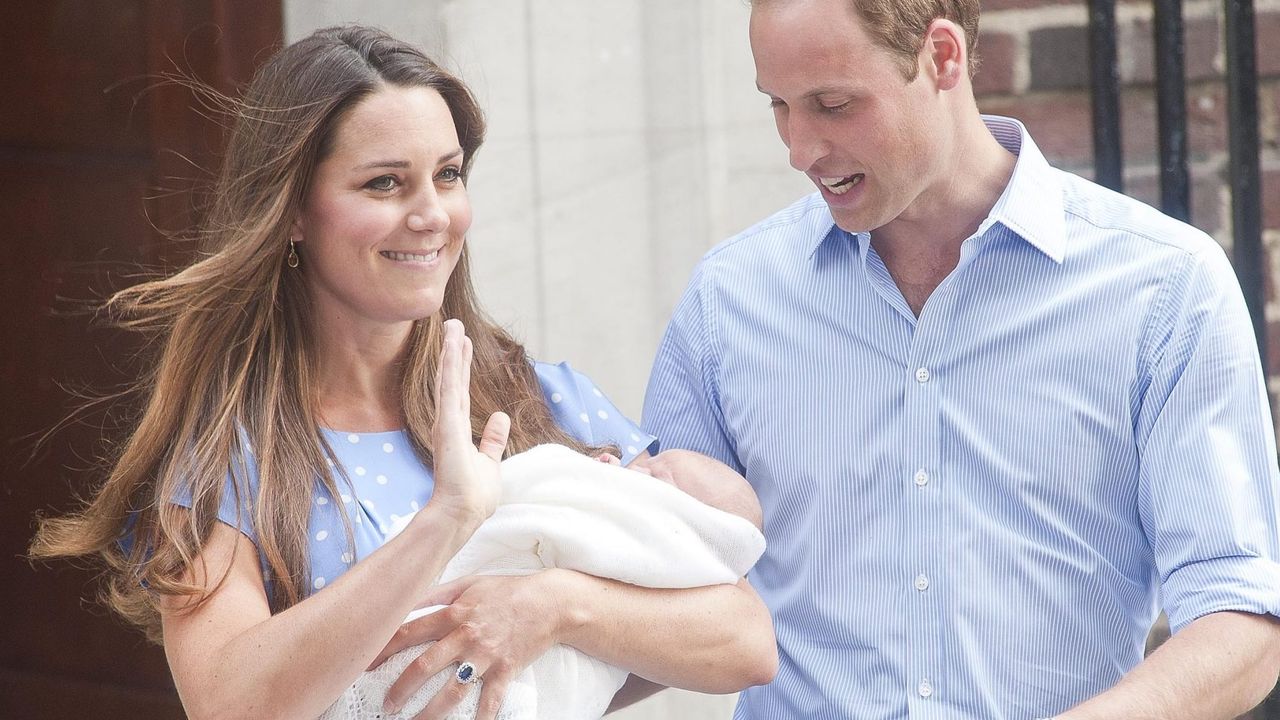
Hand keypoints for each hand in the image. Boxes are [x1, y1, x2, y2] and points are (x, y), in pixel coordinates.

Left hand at [374, 572, 569, 719]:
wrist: (549, 602)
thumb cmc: (507, 591)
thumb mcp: (469, 583)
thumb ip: (437, 593)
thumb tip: (407, 599)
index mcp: (454, 613)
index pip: (409, 631)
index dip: (383, 648)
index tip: (365, 664)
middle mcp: (466, 636)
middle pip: (424, 665)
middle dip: (400, 689)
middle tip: (386, 704)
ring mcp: (486, 656)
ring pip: (451, 690)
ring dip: (430, 712)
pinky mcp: (505, 671)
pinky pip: (489, 702)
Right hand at [426, 319, 508, 528]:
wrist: (461, 513)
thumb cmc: (474, 494)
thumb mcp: (489, 461)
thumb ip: (494, 439)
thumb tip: (502, 417)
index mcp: (458, 430)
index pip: (461, 391)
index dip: (461, 366)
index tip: (462, 343)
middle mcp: (449, 422)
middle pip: (454, 379)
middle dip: (454, 352)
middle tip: (453, 324)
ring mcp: (446, 422)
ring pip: (449, 378)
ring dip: (451, 351)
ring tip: (452, 324)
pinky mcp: (447, 425)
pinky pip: (450, 388)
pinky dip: (451, 365)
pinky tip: (453, 345)